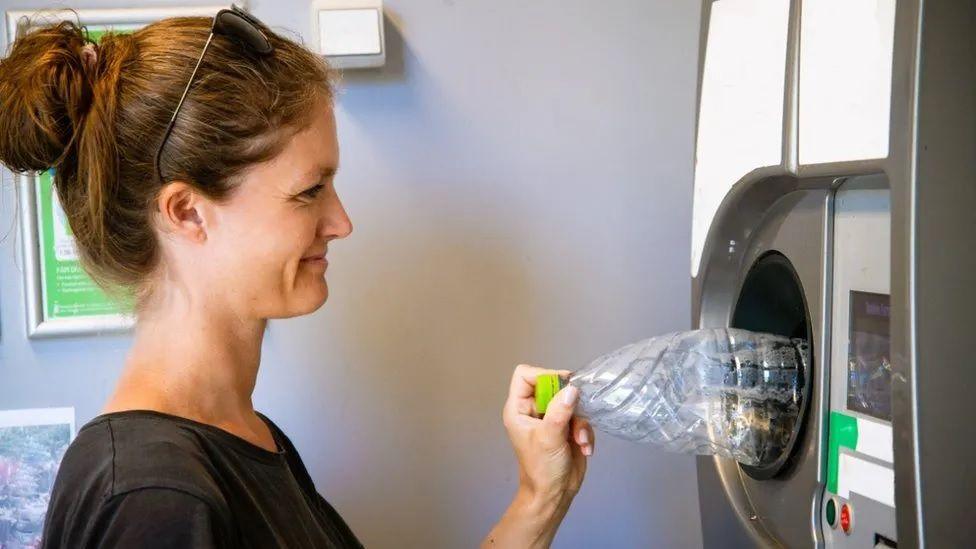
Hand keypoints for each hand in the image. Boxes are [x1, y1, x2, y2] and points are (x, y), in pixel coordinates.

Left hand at [503, 365, 593, 503]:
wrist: (554, 494)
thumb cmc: (542, 468)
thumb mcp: (549, 438)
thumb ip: (560, 412)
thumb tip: (572, 388)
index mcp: (519, 409)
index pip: (525, 375)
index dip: (544, 375)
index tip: (563, 385)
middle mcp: (534, 409)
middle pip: (553, 385)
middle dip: (568, 401)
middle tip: (576, 413)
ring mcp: (552, 417)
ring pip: (571, 401)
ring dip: (579, 422)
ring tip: (578, 440)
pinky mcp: (567, 427)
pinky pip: (581, 417)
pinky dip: (584, 432)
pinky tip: (584, 447)